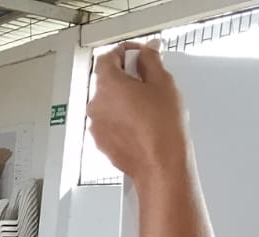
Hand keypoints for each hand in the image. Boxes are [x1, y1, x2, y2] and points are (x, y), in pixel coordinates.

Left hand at [86, 42, 188, 182]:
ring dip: (122, 97)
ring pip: (107, 102)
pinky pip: (108, 121)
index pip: (107, 57)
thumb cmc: (161, 127)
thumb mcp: (162, 82)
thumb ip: (151, 60)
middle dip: (125, 75)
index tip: (139, 53)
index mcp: (107, 85)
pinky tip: (140, 120)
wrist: (159, 163)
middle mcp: (95, 105)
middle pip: (105, 80)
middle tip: (147, 77)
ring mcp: (96, 125)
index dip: (125, 51)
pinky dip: (120, 116)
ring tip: (147, 103)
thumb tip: (147, 51)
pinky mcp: (101, 141)